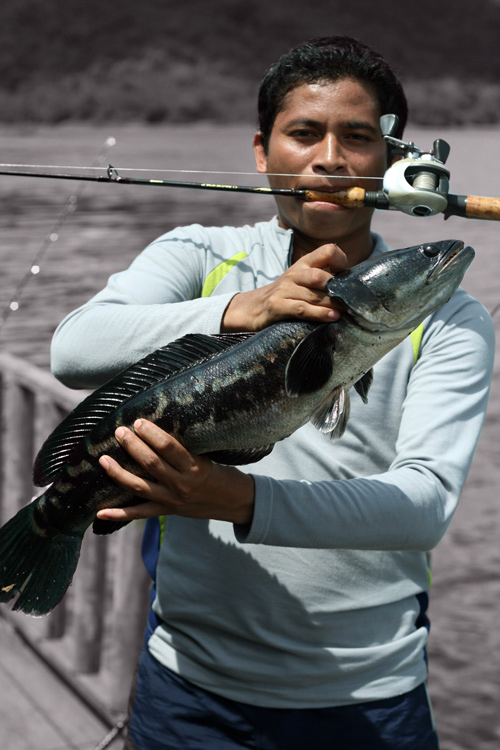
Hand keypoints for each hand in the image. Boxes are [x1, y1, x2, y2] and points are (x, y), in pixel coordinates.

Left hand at [97, 419, 254, 525]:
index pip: (169, 448)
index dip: (151, 434)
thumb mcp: (208, 457)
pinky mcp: (167, 511)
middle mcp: (182, 485)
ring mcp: (172, 500)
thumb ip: (185, 449)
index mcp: (196, 468)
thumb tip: (157, 429)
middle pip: (151, 464)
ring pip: (139, 487)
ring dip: (118, 473)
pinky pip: (140, 514)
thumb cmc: (222, 474)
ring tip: (103, 459)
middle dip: (133, 446)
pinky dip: (119, 514)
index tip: (138, 421)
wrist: (235, 503)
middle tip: (119, 432)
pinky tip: (100, 511)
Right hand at [221, 242, 346, 331]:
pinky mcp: (277, 306)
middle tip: (351, 302)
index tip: (346, 276)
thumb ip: (323, 279)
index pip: (327, 250)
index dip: (340, 260)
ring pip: (314, 295)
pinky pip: (302, 309)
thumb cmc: (286, 295)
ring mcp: (284, 289)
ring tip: (347, 312)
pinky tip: (332, 317)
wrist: (253, 307)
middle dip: (337, 291)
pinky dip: (319, 314)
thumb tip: (352, 287)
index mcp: (304, 263)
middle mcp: (294, 274)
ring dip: (333, 305)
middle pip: (321, 277)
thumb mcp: (302, 280)